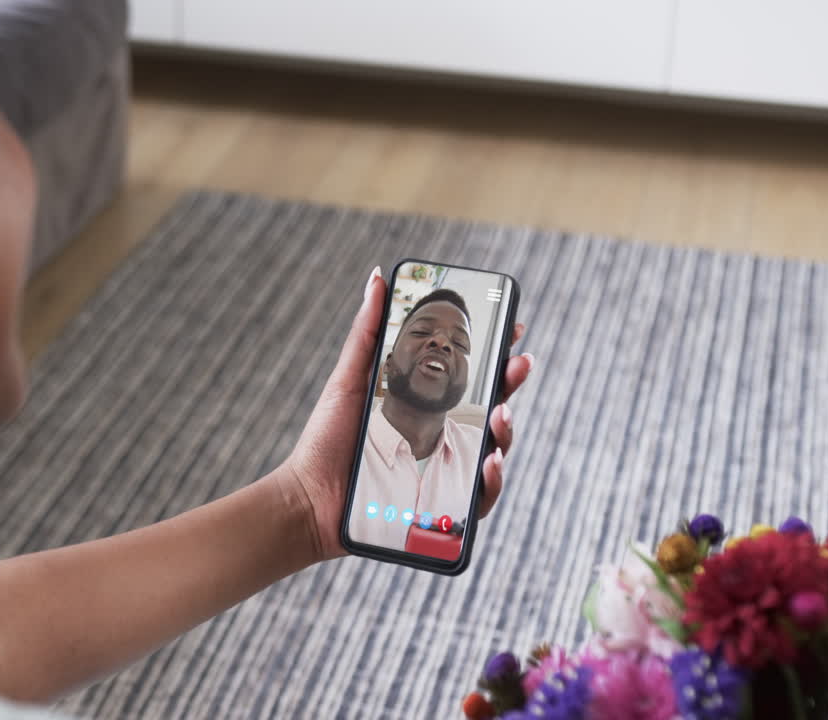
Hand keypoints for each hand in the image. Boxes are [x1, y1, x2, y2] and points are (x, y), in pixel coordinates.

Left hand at [280, 267, 533, 561]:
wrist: (309, 496)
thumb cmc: (328, 440)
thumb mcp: (350, 378)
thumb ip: (368, 332)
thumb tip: (378, 278)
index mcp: (427, 407)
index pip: (472, 378)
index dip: (496, 355)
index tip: (512, 327)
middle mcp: (443, 438)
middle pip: (492, 409)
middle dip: (512, 384)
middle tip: (518, 363)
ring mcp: (446, 473)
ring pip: (494, 451)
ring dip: (506, 431)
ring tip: (500, 415)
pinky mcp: (442, 509)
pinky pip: (479, 499)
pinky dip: (491, 482)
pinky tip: (488, 463)